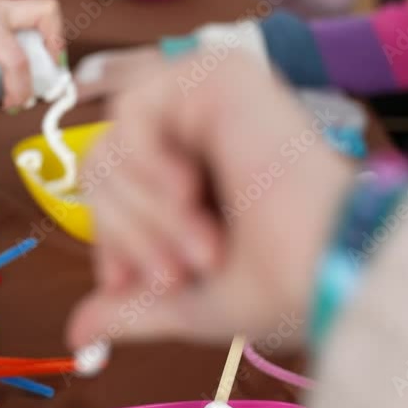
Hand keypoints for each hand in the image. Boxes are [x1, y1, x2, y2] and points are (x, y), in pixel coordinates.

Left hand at [67, 55, 350, 348]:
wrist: (331, 264)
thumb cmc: (279, 286)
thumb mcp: (190, 302)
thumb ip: (132, 305)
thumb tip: (77, 333)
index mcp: (199, 174)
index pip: (113, 191)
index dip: (109, 238)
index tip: (125, 283)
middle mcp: (200, 130)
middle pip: (103, 170)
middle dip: (130, 234)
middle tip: (179, 272)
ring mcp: (207, 97)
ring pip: (112, 147)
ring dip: (146, 211)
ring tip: (201, 243)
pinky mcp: (216, 73)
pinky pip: (131, 114)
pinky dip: (146, 165)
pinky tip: (190, 191)